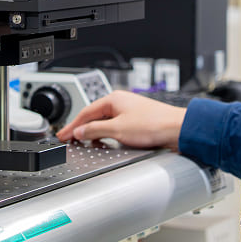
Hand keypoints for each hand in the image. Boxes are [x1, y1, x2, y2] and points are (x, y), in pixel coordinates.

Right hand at [56, 90, 184, 150]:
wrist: (177, 129)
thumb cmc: (153, 125)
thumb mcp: (117, 129)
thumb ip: (96, 130)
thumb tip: (81, 131)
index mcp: (114, 99)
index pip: (86, 112)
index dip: (73, 125)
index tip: (63, 134)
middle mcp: (121, 102)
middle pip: (95, 116)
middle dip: (82, 128)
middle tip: (70, 139)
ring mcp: (130, 111)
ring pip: (106, 122)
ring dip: (95, 132)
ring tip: (86, 142)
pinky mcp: (138, 121)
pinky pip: (116, 126)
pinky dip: (107, 134)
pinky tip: (106, 142)